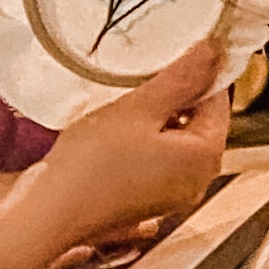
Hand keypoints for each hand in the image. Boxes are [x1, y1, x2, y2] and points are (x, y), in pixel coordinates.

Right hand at [26, 40, 232, 245]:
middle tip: (144, 76)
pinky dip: (144, 140)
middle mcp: (197, 181)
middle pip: (200, 122)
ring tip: (126, 101)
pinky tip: (117, 130)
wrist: (49, 215)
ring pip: (176, 140)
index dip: (199, 73)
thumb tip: (215, 53)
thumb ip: (181, 78)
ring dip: (156, 117)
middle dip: (177, 96)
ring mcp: (172, 195)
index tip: (176, 53)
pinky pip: (157, 159)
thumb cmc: (92, 166)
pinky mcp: (147, 201)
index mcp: (206, 158)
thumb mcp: (139, 108)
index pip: (219, 100)